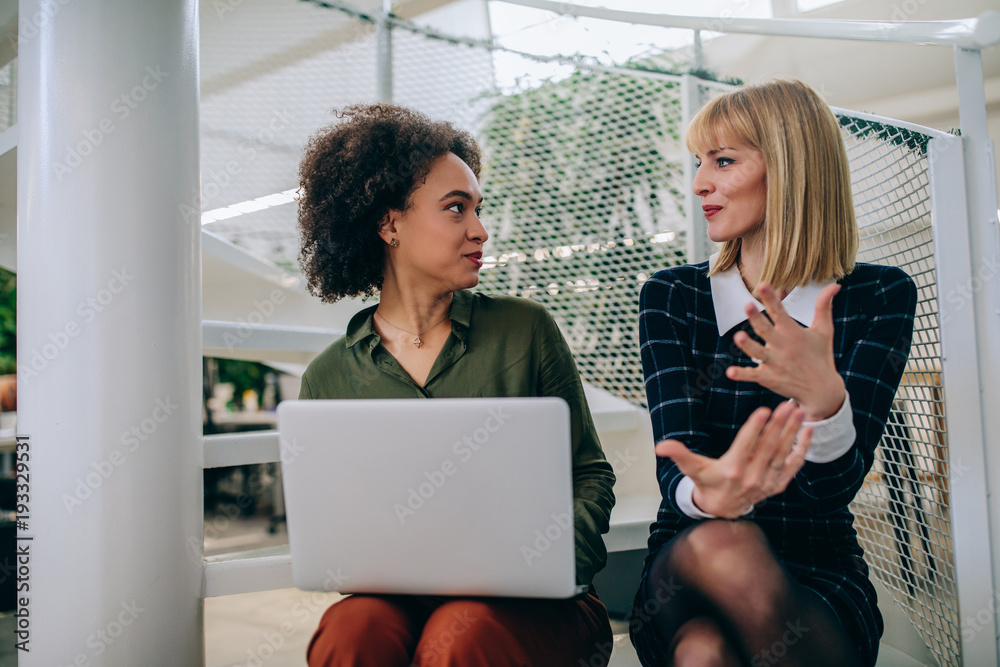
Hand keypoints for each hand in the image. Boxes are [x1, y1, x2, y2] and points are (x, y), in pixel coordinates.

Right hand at [654, 402, 811, 517]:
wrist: (722, 511)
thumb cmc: (707, 483)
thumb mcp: (692, 469)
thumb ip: (679, 454)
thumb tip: (659, 447)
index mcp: (731, 470)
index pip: (745, 445)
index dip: (755, 428)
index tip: (764, 410)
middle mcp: (751, 477)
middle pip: (768, 447)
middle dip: (779, 424)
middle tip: (788, 404)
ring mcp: (766, 482)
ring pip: (783, 454)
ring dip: (792, 432)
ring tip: (798, 412)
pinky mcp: (777, 484)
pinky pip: (793, 465)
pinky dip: (802, 450)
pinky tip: (808, 432)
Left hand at [726, 282, 845, 420]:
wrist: (822, 390)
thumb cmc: (820, 355)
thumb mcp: (824, 330)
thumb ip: (824, 306)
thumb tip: (835, 285)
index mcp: (793, 332)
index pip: (779, 311)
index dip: (771, 298)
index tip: (763, 284)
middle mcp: (782, 346)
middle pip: (766, 330)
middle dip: (757, 318)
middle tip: (747, 305)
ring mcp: (775, 363)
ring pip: (758, 352)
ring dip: (748, 345)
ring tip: (738, 337)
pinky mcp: (769, 378)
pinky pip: (753, 375)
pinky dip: (742, 374)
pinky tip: (730, 372)